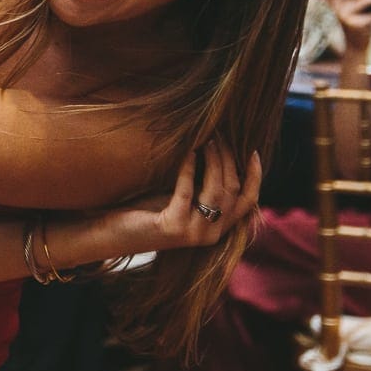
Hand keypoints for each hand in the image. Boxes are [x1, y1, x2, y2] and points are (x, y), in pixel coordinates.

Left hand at [126, 141, 260, 253]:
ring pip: (216, 192)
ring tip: (207, 140)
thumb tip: (220, 149)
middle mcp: (212, 234)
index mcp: (219, 228)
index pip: (248, 201)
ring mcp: (195, 233)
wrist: (115, 234)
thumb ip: (204, 185)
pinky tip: (188, 153)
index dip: (254, 175)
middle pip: (233, 191)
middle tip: (220, 136)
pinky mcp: (175, 228)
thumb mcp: (183, 197)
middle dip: (229, 160)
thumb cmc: (148, 211)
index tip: (253, 150)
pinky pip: (187, 192)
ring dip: (214, 162)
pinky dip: (189, 170)